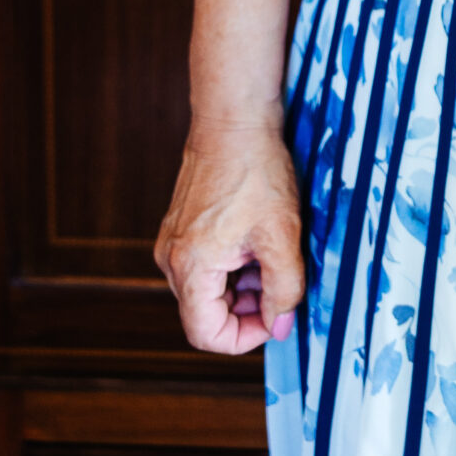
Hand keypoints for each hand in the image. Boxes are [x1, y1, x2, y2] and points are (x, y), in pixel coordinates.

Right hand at [155, 118, 304, 356]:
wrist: (234, 118)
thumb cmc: (255, 169)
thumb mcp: (282, 234)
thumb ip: (284, 289)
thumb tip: (280, 326)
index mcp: (190, 267)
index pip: (206, 335)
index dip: (244, 337)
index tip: (275, 318)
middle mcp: (172, 259)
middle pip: (206, 314)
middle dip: (247, 308)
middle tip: (280, 282)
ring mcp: (174, 242)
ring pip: (208, 290)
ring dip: (241, 286)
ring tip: (271, 254)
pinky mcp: (182, 228)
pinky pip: (205, 266)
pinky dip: (232, 265)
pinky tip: (257, 239)